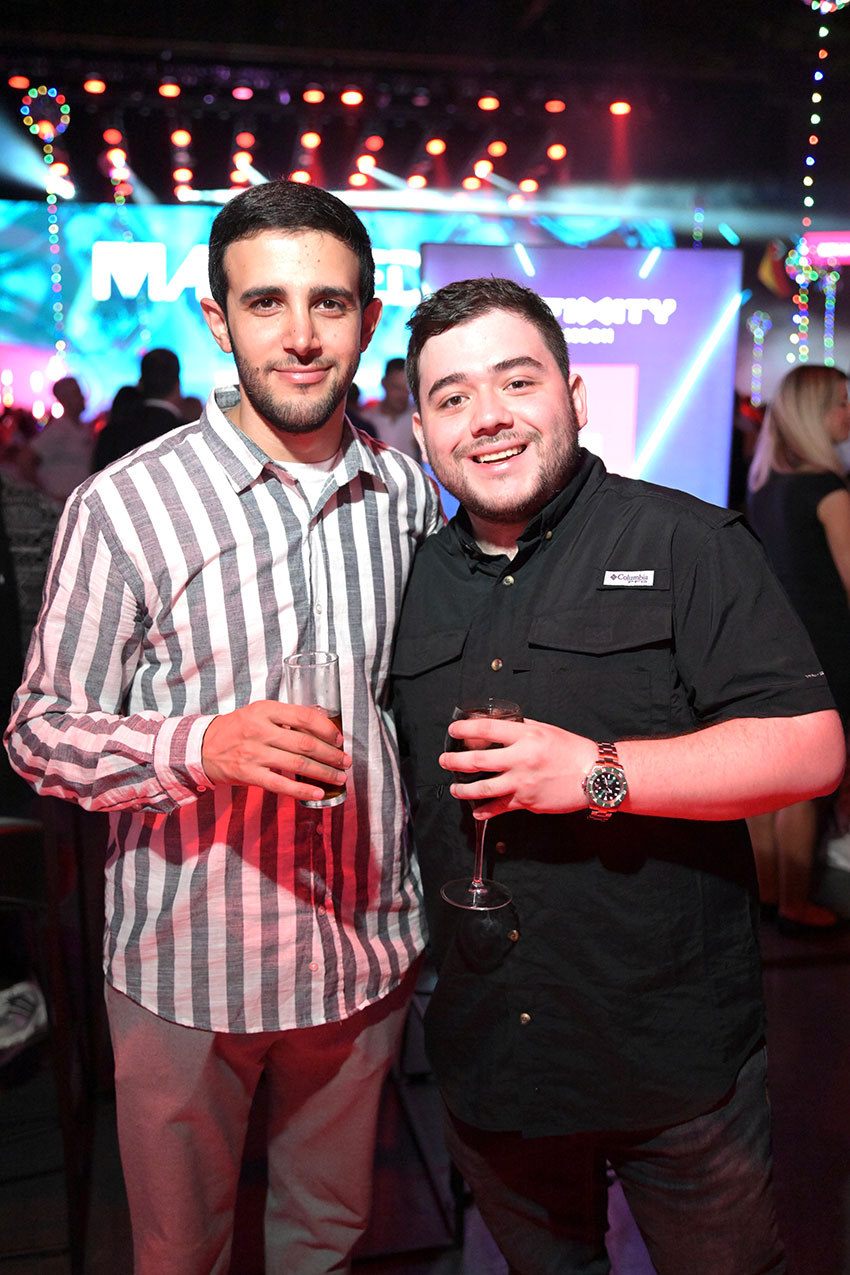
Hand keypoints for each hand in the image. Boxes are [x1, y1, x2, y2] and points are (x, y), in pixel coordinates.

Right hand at [202, 700, 349, 799]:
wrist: (203, 746)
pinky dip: (302, 790)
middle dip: (331, 755)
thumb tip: (322, 725)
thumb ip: (285, 717)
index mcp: (265, 710)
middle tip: (345, 762)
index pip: (304, 716)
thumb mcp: (259, 712)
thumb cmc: (238, 728)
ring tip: (338, 778)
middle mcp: (259, 730)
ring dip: (323, 773)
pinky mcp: (248, 774)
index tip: (339, 739)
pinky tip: (317, 793)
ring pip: (297, 764)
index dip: (326, 729)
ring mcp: (253, 753)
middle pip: (305, 743)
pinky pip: (280, 784)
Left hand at [440, 716, 597, 817]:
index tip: (453, 730)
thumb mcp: (545, 730)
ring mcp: (523, 782)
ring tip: (455, 788)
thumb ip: (520, 729)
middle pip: (477, 760)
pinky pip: (499, 807)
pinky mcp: (527, 802)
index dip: (464, 729)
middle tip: (444, 761)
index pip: (486, 729)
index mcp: (526, 736)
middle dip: (454, 761)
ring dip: (463, 789)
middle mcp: (521, 758)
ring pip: (483, 788)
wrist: (595, 775)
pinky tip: (476, 811)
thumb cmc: (571, 750)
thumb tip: (496, 727)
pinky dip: (485, 811)